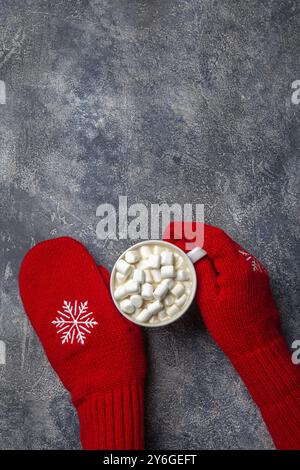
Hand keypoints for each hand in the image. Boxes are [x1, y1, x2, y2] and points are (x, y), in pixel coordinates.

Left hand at [19, 237, 145, 448]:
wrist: (106, 390)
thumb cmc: (122, 359)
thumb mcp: (128, 325)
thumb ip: (114, 299)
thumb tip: (100, 275)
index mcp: (100, 310)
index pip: (84, 280)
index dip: (75, 263)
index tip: (69, 249)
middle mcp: (78, 317)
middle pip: (63, 287)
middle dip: (55, 268)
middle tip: (48, 251)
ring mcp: (61, 330)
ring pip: (49, 301)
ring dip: (42, 282)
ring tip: (36, 262)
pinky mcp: (51, 342)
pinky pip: (41, 317)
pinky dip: (36, 301)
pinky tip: (32, 289)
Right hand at [164, 222, 299, 449]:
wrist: (258, 347)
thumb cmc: (232, 329)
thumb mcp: (208, 300)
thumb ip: (200, 270)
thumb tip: (190, 250)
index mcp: (237, 269)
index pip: (213, 237)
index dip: (190, 230)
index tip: (172, 231)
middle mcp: (249, 263)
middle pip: (220, 239)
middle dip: (195, 235)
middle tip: (173, 239)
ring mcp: (255, 268)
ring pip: (227, 247)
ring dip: (205, 244)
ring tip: (184, 248)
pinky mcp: (256, 275)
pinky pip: (234, 258)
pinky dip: (217, 255)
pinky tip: (203, 261)